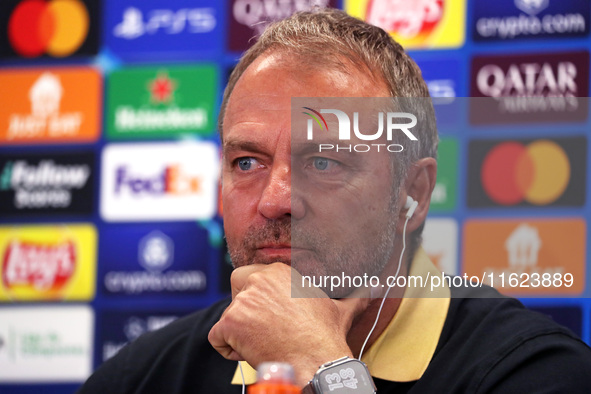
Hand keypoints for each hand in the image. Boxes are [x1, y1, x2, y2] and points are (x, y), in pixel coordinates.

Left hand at [208, 262, 369, 385]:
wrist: (315, 361)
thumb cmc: (326, 336)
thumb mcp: (341, 310)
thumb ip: (356, 295)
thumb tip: (377, 288)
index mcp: (280, 271)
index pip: (255, 275)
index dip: (261, 297)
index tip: (273, 316)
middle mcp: (260, 280)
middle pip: (237, 284)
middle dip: (242, 303)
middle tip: (259, 325)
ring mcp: (243, 301)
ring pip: (228, 314)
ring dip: (240, 331)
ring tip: (265, 343)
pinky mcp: (231, 322)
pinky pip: (217, 336)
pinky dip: (228, 349)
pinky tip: (251, 353)